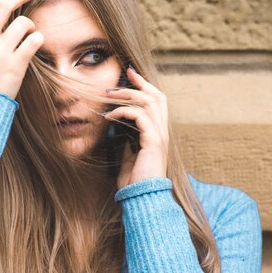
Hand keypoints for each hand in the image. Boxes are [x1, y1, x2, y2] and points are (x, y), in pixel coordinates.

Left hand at [103, 66, 168, 189]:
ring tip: (109, 94)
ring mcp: (160, 136)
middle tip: (124, 73)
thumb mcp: (129, 159)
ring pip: (150, 102)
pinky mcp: (153, 141)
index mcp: (158, 135)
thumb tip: (120, 132)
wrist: (142, 198)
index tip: (131, 75)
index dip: (146, 87)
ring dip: (128, 94)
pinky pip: (139, 116)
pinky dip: (123, 111)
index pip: (157, 104)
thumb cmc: (135, 183)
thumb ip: (128, 144)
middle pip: (158, 96)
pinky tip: (109, 116)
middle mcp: (162, 133)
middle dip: (140, 83)